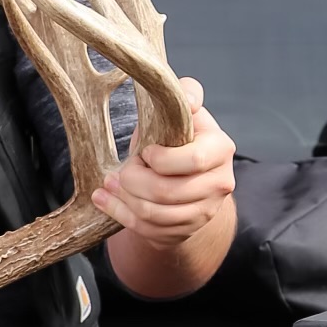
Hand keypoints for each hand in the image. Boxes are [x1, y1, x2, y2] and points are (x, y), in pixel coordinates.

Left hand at [98, 77, 237, 298]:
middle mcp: (219, 184)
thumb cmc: (179, 137)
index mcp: (220, 150)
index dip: (162, 159)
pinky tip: (105, 200)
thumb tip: (187, 98)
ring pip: (155, 215)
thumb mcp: (183, 112)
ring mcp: (204, 212)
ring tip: (109, 183)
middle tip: (119, 171)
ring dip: (124, 199)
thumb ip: (185, 94)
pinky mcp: (185, 231)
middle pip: (168, 192)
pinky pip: (148, 230)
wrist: (185, 175)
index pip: (193, 161)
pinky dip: (120, 214)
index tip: (145, 151)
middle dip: (134, 180)